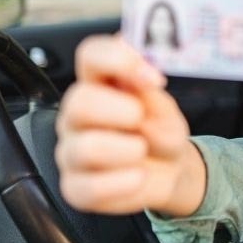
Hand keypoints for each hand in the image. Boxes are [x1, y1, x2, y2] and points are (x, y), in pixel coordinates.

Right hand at [54, 34, 205, 216]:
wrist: (170, 171)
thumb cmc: (160, 132)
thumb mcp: (164, 109)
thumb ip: (150, 91)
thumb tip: (141, 72)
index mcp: (99, 84)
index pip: (90, 55)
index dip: (116, 58)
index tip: (149, 74)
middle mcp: (78, 115)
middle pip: (78, 101)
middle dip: (119, 110)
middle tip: (141, 118)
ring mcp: (72, 151)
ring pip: (85, 148)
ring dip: (126, 150)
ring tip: (142, 150)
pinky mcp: (75, 187)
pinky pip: (90, 187)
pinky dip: (124, 183)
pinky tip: (137, 176)